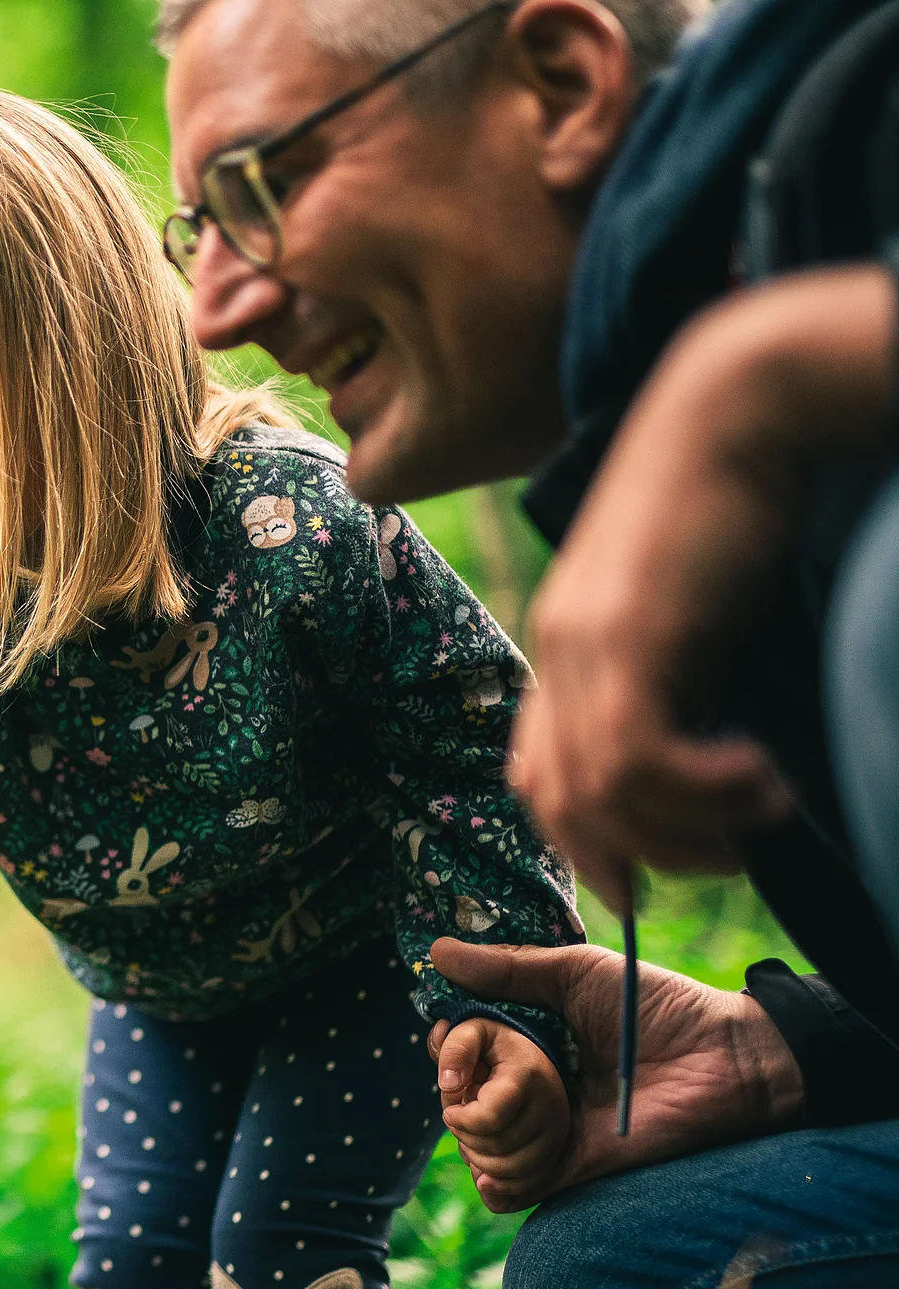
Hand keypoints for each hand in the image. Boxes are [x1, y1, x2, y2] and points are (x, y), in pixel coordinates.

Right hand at [426, 938, 805, 1210]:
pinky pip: (517, 1189)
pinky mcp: (573, 1168)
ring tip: (485, 1116)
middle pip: (459, 1098)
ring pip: (479, 1145)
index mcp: (527, 1037)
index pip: (461, 1048)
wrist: (728, 1059)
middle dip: (454, 1090)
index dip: (448, 1045)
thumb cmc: (658, 1006)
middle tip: (466, 1081)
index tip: (449, 1037)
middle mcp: (531, 1085)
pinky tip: (490, 1172)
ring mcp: (549, 1128)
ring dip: (473, 1134)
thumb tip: (435, 950)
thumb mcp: (578, 973)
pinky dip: (496, 1185)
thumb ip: (510, 967)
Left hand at [435, 1019, 570, 1213]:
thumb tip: (448, 1084)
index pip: (488, 1119)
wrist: (531, 1056)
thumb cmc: (493, 1045)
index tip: (451, 1109)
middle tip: (460, 1122)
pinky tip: (482, 1171)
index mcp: (527, 1078)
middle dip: (464, 1139)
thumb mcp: (471, 1031)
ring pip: (510, 1173)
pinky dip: (498, 1187)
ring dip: (478, 1163)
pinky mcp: (556, 1155)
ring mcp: (557, 1135)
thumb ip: (455, 1049)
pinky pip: (526, 1189)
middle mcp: (551, 1110)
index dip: (459, 1120)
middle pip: (496, 1149)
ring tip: (471, 1139)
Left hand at [510, 267, 897, 912]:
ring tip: (761, 804)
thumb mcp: (697, 602)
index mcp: (568, 641)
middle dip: (644, 854)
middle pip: (558, 802)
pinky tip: (756, 773)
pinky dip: (697, 791)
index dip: (588, 842)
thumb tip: (715, 744)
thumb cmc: (739, 495)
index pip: (538, 775)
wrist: (741, 403)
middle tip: (733, 849)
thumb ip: (683, 671)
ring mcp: (583, 642)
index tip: (656, 874)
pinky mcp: (625, 634)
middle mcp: (558, 648)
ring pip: (597, 794)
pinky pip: (632, 760)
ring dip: (686, 827)